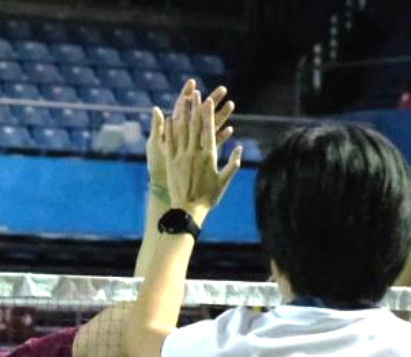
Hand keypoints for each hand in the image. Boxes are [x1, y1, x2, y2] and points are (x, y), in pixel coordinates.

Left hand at [156, 81, 243, 217]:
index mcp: (209, 157)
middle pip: (194, 126)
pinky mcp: (171, 161)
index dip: (208, 114)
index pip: (208, 130)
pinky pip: (171, 142)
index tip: (208, 101)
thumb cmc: (209, 197)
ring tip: (183, 100)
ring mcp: (181, 156)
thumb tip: (240, 148)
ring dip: (183, 113)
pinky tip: (170, 118)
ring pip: (182, 130)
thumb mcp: (224, 181)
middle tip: (195, 93)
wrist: (188, 209)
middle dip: (195, 108)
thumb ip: (233, 163)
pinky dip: (170, 129)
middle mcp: (194, 153)